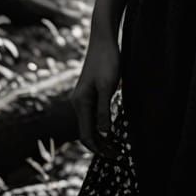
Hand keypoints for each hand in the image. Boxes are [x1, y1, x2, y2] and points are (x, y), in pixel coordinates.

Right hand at [69, 34, 121, 157]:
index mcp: (81, 102)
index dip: (98, 148)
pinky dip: (101, 125)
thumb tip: (104, 133)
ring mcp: (83, 97)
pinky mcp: (90, 92)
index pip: (86, 134)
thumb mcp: (107, 86)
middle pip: (87, 131)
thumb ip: (104, 109)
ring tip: (116, 145)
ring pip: (90, 124)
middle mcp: (78, 102)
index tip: (113, 156)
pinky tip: (112, 128)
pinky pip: (93, 114)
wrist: (104, 39)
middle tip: (117, 155)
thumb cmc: (107, 60)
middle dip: (100, 145)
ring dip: (101, 137)